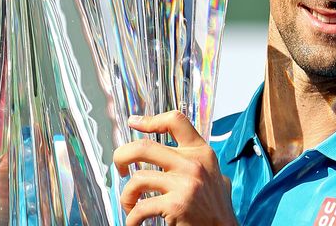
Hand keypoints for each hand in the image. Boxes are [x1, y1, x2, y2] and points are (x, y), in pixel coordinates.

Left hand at [113, 111, 237, 225]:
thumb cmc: (215, 206)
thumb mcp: (213, 174)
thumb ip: (197, 161)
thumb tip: (174, 152)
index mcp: (201, 152)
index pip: (175, 121)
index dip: (150, 120)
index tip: (134, 122)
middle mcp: (193, 164)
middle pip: (144, 148)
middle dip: (122, 156)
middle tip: (120, 167)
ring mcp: (185, 184)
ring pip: (137, 179)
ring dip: (127, 195)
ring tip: (130, 204)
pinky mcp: (177, 205)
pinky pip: (140, 209)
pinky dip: (131, 218)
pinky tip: (134, 222)